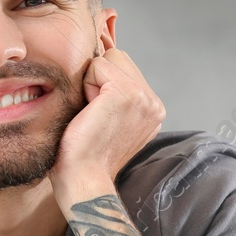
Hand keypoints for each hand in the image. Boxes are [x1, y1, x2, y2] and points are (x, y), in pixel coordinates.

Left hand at [50, 47, 164, 209]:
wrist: (82, 179)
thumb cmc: (82, 154)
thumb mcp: (106, 119)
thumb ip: (111, 93)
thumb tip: (98, 57)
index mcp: (151, 109)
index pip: (124, 68)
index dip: (100, 85)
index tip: (98, 117)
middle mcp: (154, 104)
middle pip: (118, 58)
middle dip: (98, 79)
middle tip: (93, 115)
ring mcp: (144, 97)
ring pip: (108, 58)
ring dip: (92, 82)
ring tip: (92, 114)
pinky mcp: (127, 93)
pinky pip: (96, 65)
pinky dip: (85, 85)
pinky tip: (89, 112)